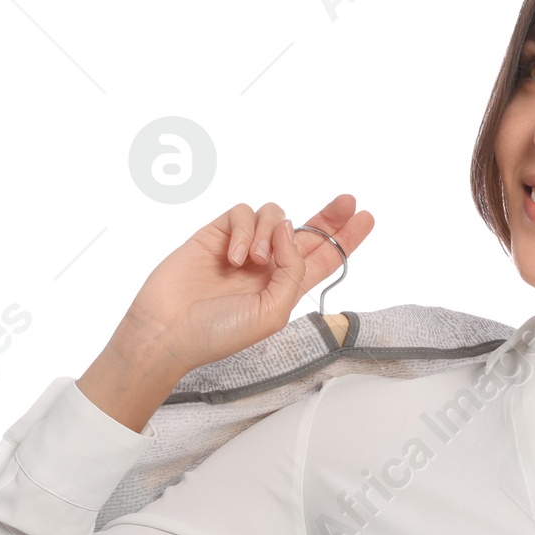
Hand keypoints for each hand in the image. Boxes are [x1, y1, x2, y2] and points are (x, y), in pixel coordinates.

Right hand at [79, 193, 374, 429]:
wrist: (168, 330)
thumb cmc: (218, 333)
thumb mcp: (273, 312)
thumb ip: (293, 272)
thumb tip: (291, 231)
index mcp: (285, 288)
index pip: (323, 258)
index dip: (346, 239)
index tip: (366, 218)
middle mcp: (268, 265)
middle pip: (306, 230)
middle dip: (329, 215)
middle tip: (348, 201)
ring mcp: (242, 248)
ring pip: (272, 215)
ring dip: (270, 232)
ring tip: (255, 261)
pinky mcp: (216, 234)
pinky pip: (241, 213)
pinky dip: (244, 229)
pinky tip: (235, 255)